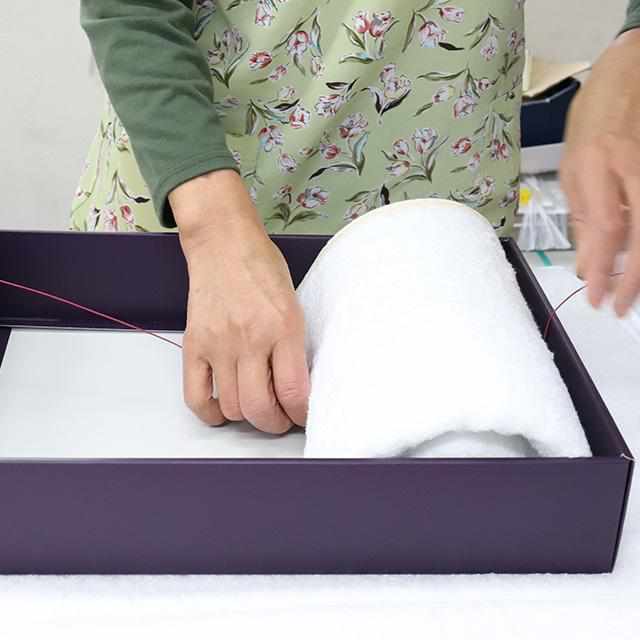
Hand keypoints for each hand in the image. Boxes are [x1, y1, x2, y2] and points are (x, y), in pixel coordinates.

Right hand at [169, 170, 309, 431]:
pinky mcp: (193, 346)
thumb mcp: (294, 303)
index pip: (294, 392)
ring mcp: (218, 345)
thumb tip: (297, 387)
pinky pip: (196, 397)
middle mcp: (250, 340)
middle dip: (276, 424)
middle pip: (260, 408)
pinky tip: (223, 410)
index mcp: (283, 327)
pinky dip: (211, 414)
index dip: (301, 415)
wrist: (222, 243)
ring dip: (248, 417)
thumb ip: (295, 346)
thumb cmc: (262, 268)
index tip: (303, 417)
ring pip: (232, 407)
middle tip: (281, 419)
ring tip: (256, 408)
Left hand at [560, 28, 639, 315]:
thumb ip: (581, 211)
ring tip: (633, 292)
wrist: (634, 69)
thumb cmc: (594, 116)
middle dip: (633, 278)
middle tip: (621, 307)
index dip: (602, 268)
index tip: (596, 298)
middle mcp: (630, 168)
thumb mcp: (572, 163)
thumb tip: (584, 259)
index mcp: (595, 166)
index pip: (602, 228)